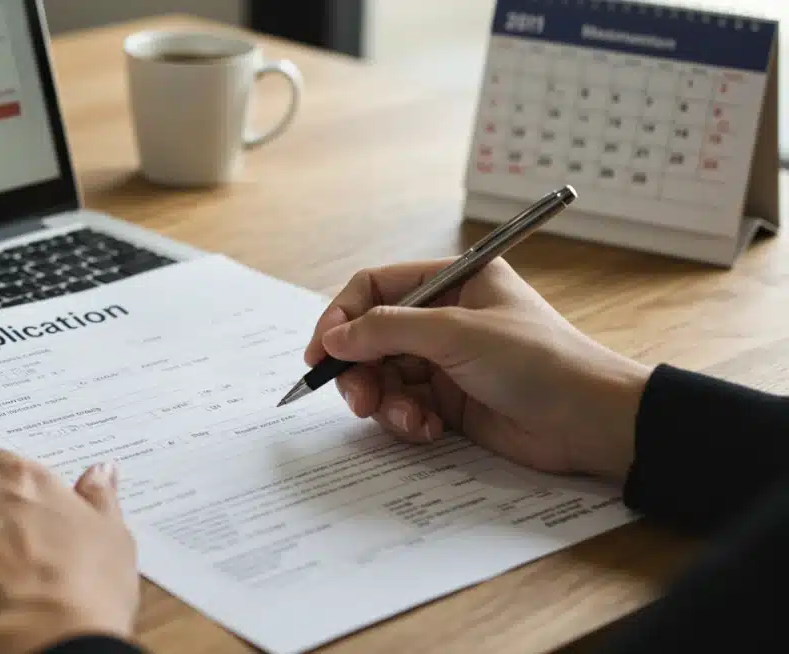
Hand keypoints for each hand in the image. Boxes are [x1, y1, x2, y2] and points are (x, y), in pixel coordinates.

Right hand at [305, 258, 652, 479]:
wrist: (591, 423)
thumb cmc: (539, 362)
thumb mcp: (456, 333)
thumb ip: (387, 330)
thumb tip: (335, 337)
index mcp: (452, 280)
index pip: (375, 288)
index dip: (342, 317)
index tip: (321, 353)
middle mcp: (444, 317)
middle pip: (371, 337)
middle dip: (359, 369)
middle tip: (358, 398)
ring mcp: (446, 361)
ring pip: (383, 376)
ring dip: (384, 401)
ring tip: (406, 418)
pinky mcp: (450, 402)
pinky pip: (404, 406)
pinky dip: (406, 420)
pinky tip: (429, 430)